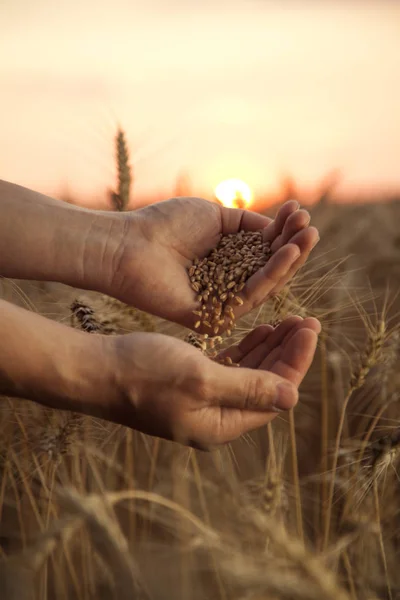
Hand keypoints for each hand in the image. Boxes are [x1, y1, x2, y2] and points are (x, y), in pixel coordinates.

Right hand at [101, 316, 320, 447]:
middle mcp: (214, 419)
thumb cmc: (143, 373)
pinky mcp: (188, 385)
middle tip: (306, 321)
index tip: (310, 329)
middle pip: (265, 385)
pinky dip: (245, 350)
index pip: (274, 396)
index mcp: (221, 425)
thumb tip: (293, 397)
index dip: (295, 362)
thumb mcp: (200, 378)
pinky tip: (258, 330)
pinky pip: (229, 369)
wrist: (95, 371)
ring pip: (249, 374)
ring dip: (269, 349)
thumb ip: (247, 387)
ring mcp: (201, 402)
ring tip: (288, 322)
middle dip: (287, 353)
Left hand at [106, 198, 318, 329]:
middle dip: (293, 246)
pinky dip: (271, 274)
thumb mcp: (214, 215)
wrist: (129, 244)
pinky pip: (249, 296)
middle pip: (270, 269)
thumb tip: (277, 226)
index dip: (283, 232)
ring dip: (289, 260)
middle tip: (311, 227)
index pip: (264, 250)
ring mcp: (222, 302)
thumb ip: (247, 223)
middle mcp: (228, 283)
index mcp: (227, 261)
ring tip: (307, 236)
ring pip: (266, 284)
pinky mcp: (214, 317)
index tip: (299, 210)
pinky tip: (287, 253)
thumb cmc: (165, 225)